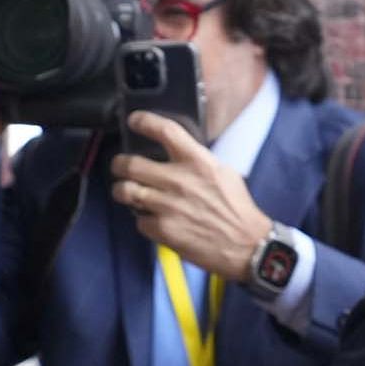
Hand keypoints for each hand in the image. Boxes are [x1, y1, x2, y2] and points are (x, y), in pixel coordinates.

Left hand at [110, 112, 271, 279]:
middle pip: (131, 164)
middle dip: (119, 164)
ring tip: (126, 191)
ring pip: (126, 191)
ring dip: (121, 191)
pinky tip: (152, 220)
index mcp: (198, 162)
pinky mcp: (163, 229)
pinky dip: (143, 220)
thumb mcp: (223, 173)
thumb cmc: (237, 209)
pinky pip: (139, 221)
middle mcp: (179, 181)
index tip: (134, 121)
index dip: (144, 122)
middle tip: (119, 165)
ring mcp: (168, 206)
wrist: (245, 245)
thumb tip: (176, 154)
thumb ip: (197, 161)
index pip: (165, 131)